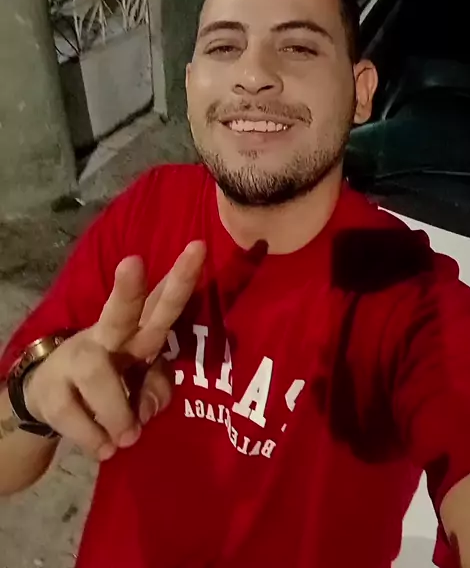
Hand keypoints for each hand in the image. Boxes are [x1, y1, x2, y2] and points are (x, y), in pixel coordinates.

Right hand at [24, 242, 205, 461]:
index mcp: (138, 331)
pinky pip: (76, 416)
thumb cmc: (111, 382)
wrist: (47, 398)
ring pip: (97, 374)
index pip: (162, 300)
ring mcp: (75, 359)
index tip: (199, 247)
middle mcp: (107, 336)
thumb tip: (144, 412)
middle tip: (133, 262)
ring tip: (128, 437)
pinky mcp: (52, 390)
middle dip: (128, 288)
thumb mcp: (142, 387)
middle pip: (119, 310)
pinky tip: (104, 445)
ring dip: (116, 409)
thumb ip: (155, 393)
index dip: (181, 277)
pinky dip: (95, 437)